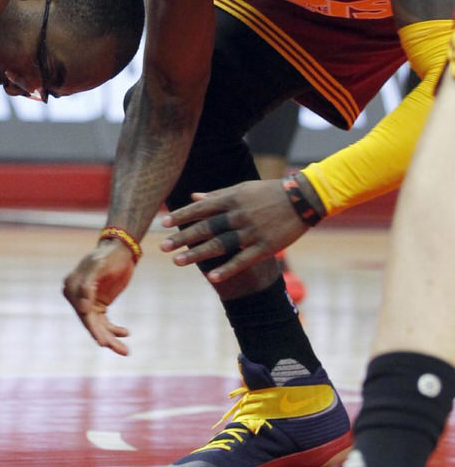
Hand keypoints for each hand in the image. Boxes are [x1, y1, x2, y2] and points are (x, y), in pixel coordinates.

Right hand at [62, 240, 134, 355]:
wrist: (120, 250)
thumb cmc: (108, 256)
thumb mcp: (99, 266)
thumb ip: (88, 285)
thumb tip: (82, 308)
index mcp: (72, 286)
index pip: (83, 313)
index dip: (93, 328)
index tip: (103, 342)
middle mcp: (76, 296)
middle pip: (90, 322)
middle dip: (105, 338)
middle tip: (121, 350)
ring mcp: (88, 301)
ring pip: (98, 325)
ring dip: (111, 338)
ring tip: (125, 351)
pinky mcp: (98, 304)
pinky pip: (105, 322)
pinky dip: (114, 329)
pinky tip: (126, 332)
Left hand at [160, 179, 309, 281]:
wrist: (303, 198)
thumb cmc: (268, 192)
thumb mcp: (242, 189)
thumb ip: (217, 196)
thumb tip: (193, 197)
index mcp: (232, 199)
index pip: (201, 208)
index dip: (181, 216)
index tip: (164, 223)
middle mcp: (238, 215)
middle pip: (206, 228)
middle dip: (183, 237)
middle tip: (163, 247)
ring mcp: (252, 232)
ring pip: (220, 245)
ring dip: (197, 254)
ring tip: (177, 261)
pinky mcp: (265, 247)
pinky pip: (242, 260)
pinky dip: (227, 269)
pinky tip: (211, 277)